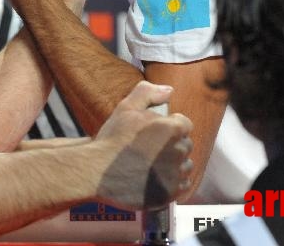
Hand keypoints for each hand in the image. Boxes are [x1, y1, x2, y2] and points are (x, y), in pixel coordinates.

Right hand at [93, 81, 192, 210]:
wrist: (98, 171)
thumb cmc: (113, 139)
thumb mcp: (126, 108)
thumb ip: (148, 93)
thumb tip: (168, 90)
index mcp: (172, 129)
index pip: (184, 124)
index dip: (170, 126)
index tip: (156, 133)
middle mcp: (178, 152)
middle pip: (186, 145)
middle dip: (173, 145)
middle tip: (152, 148)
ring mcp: (175, 174)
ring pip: (185, 166)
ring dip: (174, 164)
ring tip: (153, 165)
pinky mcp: (170, 193)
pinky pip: (182, 186)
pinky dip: (173, 182)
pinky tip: (156, 178)